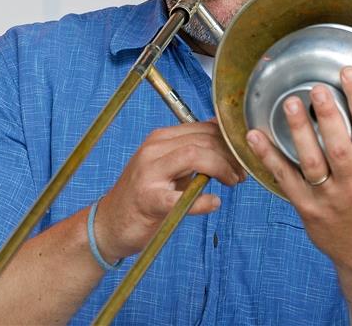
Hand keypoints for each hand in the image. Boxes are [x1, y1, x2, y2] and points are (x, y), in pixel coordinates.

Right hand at [94, 120, 245, 261]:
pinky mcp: (149, 200)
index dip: (228, 140)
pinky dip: (203, 201)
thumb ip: (191, 153)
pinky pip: (183, 196)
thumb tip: (225, 141)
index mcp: (159, 139)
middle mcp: (153, 150)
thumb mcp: (167, 167)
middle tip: (241, 173)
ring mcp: (149, 173)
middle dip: (229, 156)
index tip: (241, 155)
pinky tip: (213, 203)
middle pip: (202, 140)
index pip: (202, 128)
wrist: (110, 223)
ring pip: (195, 156)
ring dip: (222, 170)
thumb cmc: (144, 197)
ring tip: (233, 183)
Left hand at [246, 65, 351, 276]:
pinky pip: (285, 179)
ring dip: (299, 133)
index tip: (348, 73)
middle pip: (339, 148)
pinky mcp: (306, 207)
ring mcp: (328, 197)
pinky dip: (268, 157)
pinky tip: (254, 136)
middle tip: (317, 89)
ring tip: (290, 104)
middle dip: (328, 117)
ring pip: (312, 162)